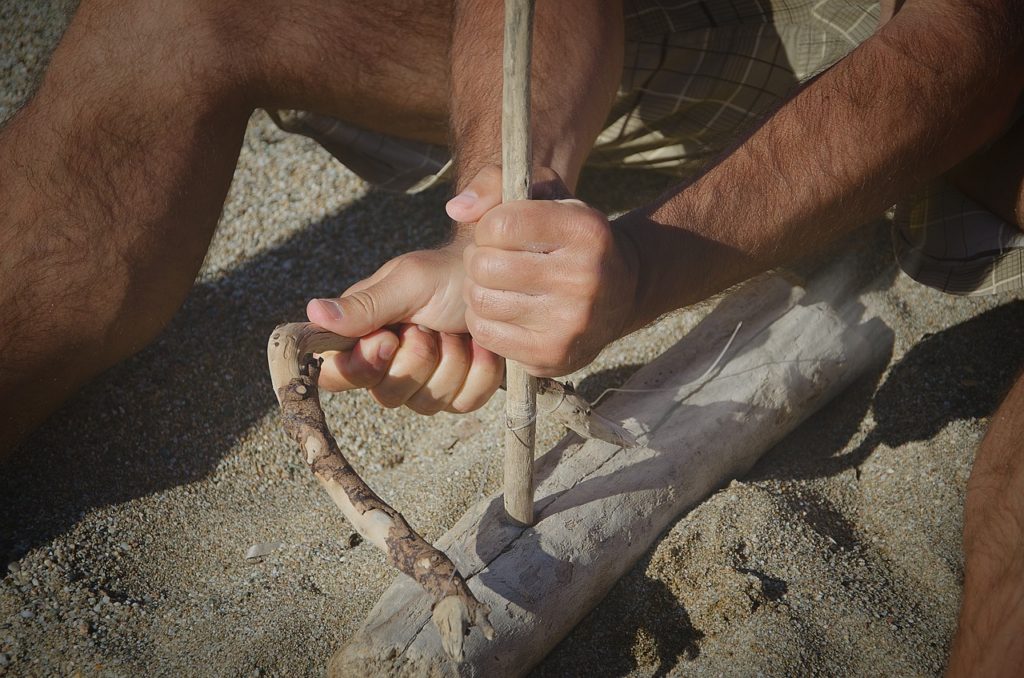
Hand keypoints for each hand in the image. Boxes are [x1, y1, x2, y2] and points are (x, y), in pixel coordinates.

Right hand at [304, 167, 512, 413]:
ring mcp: (423, 384)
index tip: (387, 338)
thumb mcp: (407, 283)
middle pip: (386, 396)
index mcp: (362, 336)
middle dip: (418, 357)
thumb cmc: (446, 273)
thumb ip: (363, 306)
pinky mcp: (458, 393)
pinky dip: (478, 371)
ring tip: (455, 328)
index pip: (335, 376)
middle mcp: (386, 366)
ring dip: (452, 360)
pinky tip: (479, 345)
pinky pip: (464, 402)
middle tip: (430, 323)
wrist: (497, 279)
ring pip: (427, 403)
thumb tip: (312, 312)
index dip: (361, 366)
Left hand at [463, 191, 638, 376]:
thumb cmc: (569, 237)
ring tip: (495, 284)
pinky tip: (501, 310)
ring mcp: (569, 322)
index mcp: (585, 230)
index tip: (501, 232)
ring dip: (477, 290)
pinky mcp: (552, 355)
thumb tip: (456, 210)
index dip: (488, 226)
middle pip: (485, 265)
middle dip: (479, 259)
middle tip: (492, 260)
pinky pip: (486, 334)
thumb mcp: (547, 195)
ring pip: (481, 301)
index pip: (501, 225)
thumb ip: (496, 183)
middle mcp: (584, 277)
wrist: (622, 293)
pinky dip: (483, 320)